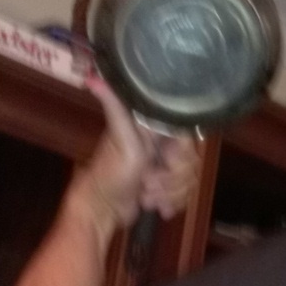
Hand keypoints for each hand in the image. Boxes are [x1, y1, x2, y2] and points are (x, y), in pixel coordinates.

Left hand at [78, 74, 200, 227]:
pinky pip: (187, 194)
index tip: (165, 162)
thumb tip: (92, 75)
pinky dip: (172, 203)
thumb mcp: (119, 137)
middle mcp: (164, 145)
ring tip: (146, 195)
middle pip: (194, 162)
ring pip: (191, 180)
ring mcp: (166, 167)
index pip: (190, 138)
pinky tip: (155, 205)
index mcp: (156, 129)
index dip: (182, 155)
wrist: (103, 209)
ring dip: (169, 193)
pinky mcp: (168, 186)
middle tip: (148, 181)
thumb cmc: (110, 172)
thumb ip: (115, 106)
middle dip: (172, 179)